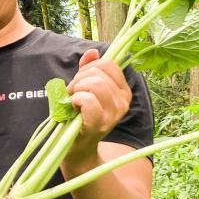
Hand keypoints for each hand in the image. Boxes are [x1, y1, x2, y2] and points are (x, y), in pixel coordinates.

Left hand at [64, 48, 130, 163]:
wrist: (76, 146)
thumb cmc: (80, 115)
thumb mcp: (85, 88)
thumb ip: (89, 69)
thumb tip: (92, 52)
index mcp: (124, 91)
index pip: (109, 64)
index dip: (89, 68)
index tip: (80, 82)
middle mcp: (124, 101)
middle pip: (98, 72)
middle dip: (79, 79)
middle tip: (74, 94)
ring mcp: (114, 114)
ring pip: (94, 84)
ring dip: (77, 89)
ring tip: (74, 101)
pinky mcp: (100, 123)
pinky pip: (88, 100)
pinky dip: (76, 100)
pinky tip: (74, 108)